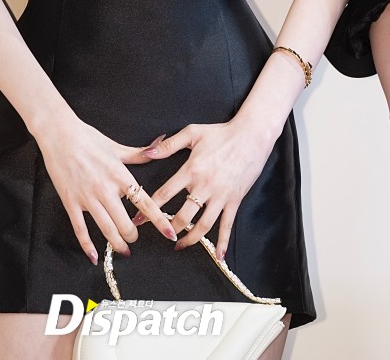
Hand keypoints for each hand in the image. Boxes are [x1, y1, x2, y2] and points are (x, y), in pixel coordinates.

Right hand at [37, 118, 176, 263]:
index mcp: (120, 175)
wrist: (60, 135)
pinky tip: (95, 257)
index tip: (169, 234)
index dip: (159, 220)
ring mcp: (88, 198)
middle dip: (133, 236)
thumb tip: (158, 147)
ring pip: (107, 230)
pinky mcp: (71, 203)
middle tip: (134, 238)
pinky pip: (80, 230)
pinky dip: (88, 246)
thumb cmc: (89, 138)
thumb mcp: (117, 147)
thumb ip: (139, 154)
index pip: (145, 202)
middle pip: (126, 224)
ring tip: (123, 250)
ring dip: (117, 244)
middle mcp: (106, 189)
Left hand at [137, 120, 273, 261]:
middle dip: (169, 228)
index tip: (137, 219)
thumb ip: (168, 145)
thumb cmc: (220, 133)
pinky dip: (223, 243)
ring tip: (179, 246)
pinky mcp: (234, 201)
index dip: (149, 208)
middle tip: (160, 235)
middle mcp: (204, 186)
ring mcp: (221, 196)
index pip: (165, 193)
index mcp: (191, 170)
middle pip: (183, 215)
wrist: (251, 136)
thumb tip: (146, 153)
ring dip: (190, 239)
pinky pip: (227, 226)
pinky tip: (220, 258)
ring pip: (203, 226)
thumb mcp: (192, 133)